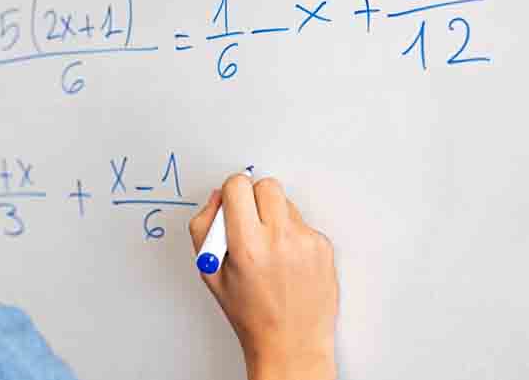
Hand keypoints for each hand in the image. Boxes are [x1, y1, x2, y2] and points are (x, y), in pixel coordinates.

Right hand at [189, 173, 338, 379]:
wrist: (292, 343)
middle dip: (254, 197)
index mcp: (247, 246)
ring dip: (275, 216)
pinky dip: (292, 234)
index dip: (231, 192)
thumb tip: (218, 198)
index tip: (232, 202)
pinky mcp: (323, 246)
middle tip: (250, 220)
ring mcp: (306, 242)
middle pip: (267, 185)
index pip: (239, 186)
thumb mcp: (210, 273)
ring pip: (286, 203)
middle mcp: (280, 240)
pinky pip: (302, 223)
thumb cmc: (250, 313)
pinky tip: (287, 261)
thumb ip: (204, 228)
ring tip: (269, 249)